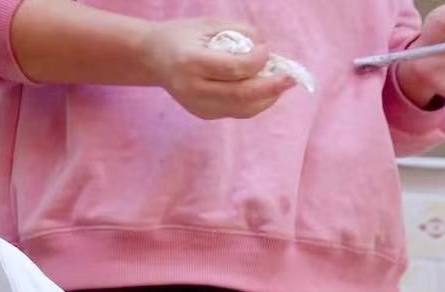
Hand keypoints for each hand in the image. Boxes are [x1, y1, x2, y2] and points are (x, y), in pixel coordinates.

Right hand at [141, 20, 293, 118]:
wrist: (153, 57)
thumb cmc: (183, 36)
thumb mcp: (208, 24)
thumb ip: (240, 32)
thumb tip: (268, 48)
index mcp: (190, 62)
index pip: (235, 69)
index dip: (259, 61)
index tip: (268, 50)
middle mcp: (192, 88)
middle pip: (243, 95)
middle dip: (272, 87)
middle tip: (291, 77)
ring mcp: (197, 105)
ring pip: (244, 108)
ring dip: (268, 97)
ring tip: (280, 82)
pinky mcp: (204, 114)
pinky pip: (238, 112)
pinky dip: (256, 101)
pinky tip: (263, 89)